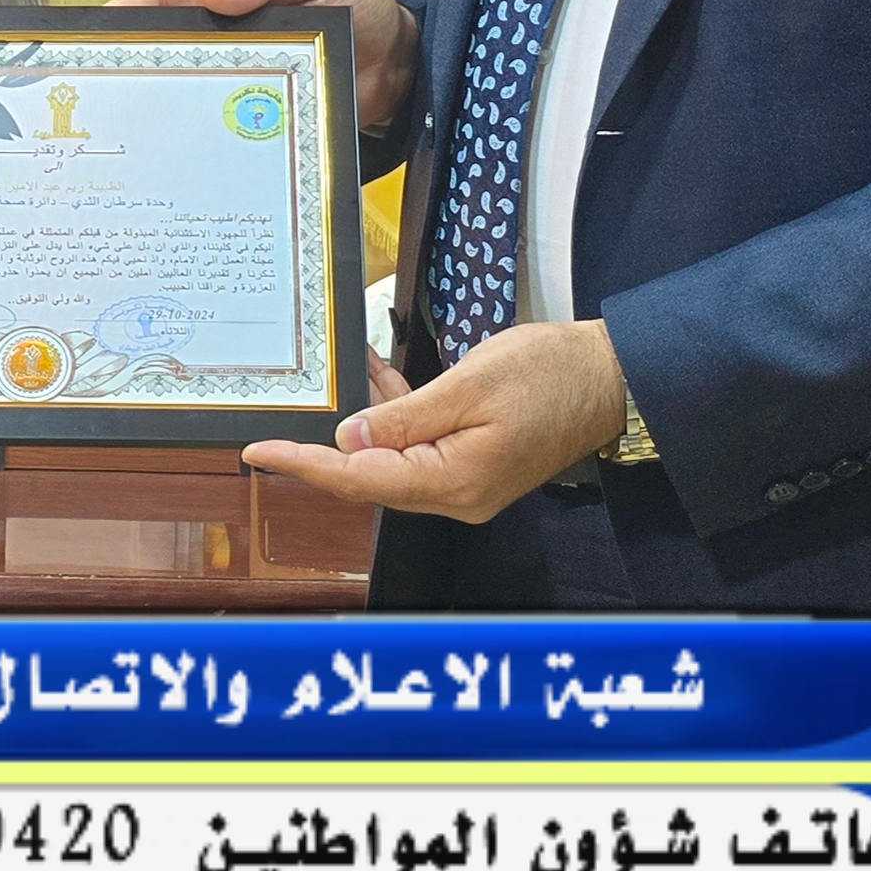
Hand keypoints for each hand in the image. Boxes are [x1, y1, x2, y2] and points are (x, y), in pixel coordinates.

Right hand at [113, 0, 419, 130]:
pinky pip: (222, 124)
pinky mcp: (259, 115)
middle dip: (132, 65)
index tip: (95, 29)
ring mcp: (240, 77)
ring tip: (127, 131)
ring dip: (162, 107)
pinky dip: (201, 137)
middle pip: (168, 49)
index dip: (128, 10)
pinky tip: (180, 157)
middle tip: (99, 89)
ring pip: (189, 90)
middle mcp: (227, 35)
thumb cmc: (361, 1)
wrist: (403, 60)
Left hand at [242, 321, 626, 524]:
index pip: (359, 479)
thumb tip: (350, 438)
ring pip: (393, 459)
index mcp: (453, 482)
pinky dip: (397, 415)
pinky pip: (420, 445)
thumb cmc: (549, 375)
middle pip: (371, 476)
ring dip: (364, 423)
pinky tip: (381, 377)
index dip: (305, 463)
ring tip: (340, 377)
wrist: (611, 377)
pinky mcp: (474, 464)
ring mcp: (467, 483)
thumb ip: (405, 416)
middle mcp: (457, 496)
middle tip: (281, 420)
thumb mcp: (469, 385)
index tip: (259, 450)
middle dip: (326, 446)